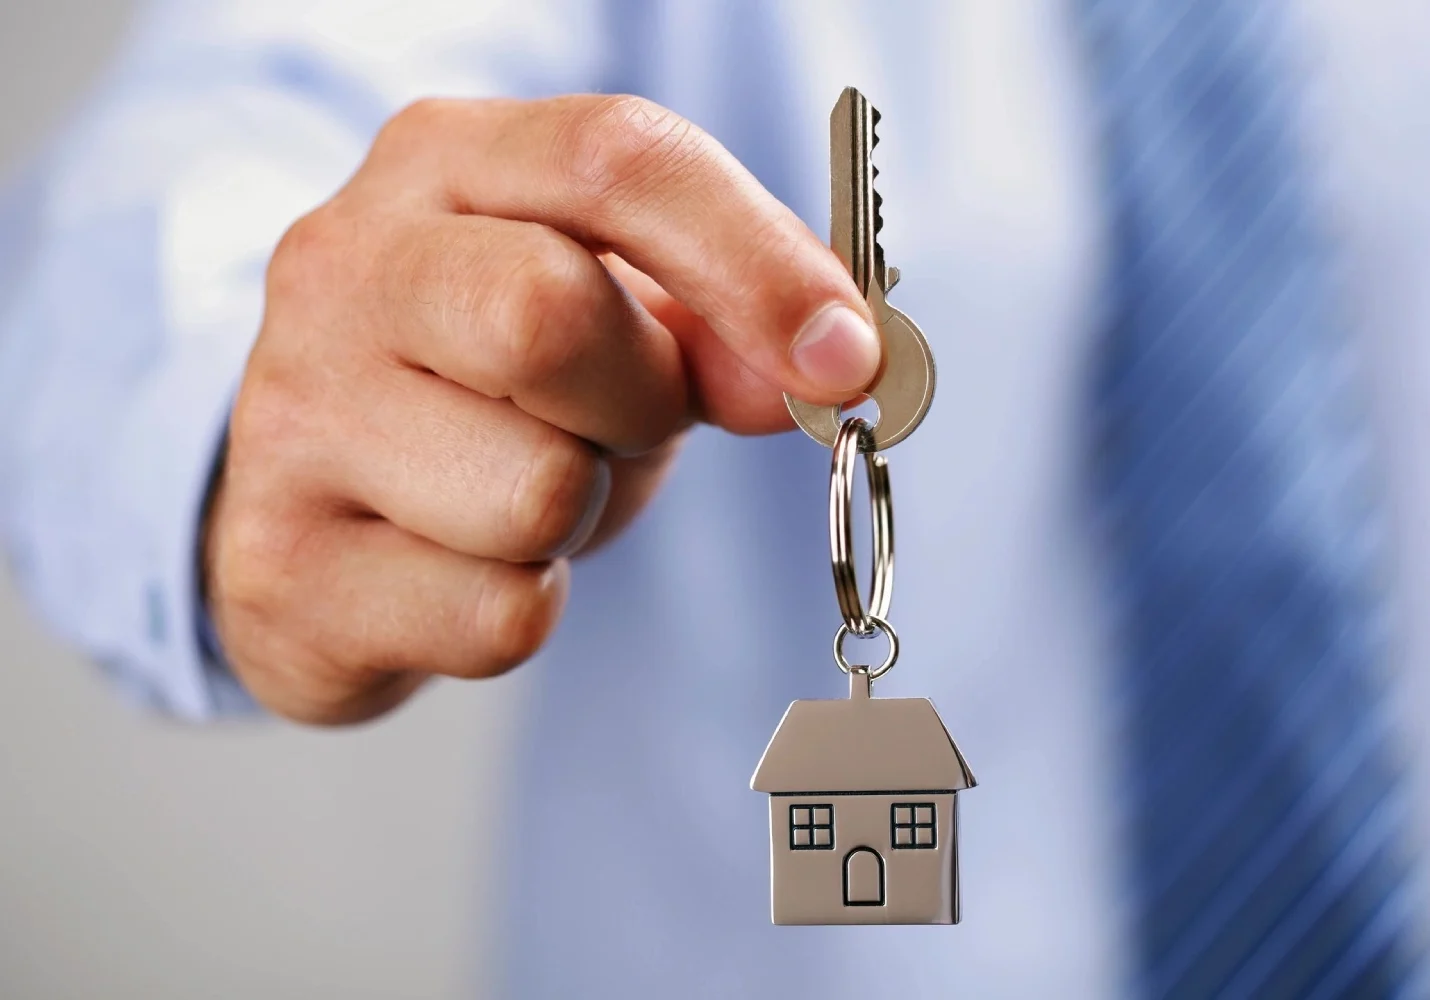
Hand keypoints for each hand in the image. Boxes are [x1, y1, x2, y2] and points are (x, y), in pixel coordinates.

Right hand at [206, 96, 880, 723]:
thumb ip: (718, 320)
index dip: (754, 261)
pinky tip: (464, 568)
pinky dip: (526, 606)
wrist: (317, 502)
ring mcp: (293, 416)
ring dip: (581, 514)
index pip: (612, 160)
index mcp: (440, 164)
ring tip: (520, 490)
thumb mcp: (609, 319)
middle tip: (621, 423)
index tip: (847, 359)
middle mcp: (342, 267)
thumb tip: (829, 365)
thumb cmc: (486, 389)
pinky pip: (500, 615)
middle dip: (638, 401)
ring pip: (535, 492)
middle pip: (547, 317)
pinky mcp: (283, 565)